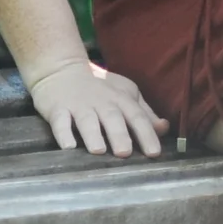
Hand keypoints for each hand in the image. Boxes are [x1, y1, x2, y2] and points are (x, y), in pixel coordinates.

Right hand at [27, 58, 167, 156]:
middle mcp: (102, 102)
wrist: (63, 70)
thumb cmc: (100, 88)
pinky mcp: (57, 108)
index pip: (137, 117)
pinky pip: (60, 121)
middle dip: (120, 135)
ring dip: (93, 134)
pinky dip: (63, 133)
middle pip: (112, 118)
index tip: (154, 153)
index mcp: (121, 100)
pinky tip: (68, 146)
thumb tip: (164, 128)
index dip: (146, 134)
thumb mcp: (125, 95)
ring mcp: (79, 105)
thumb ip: (144, 113)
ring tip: (98, 150)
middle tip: (124, 153)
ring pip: (87, 120)